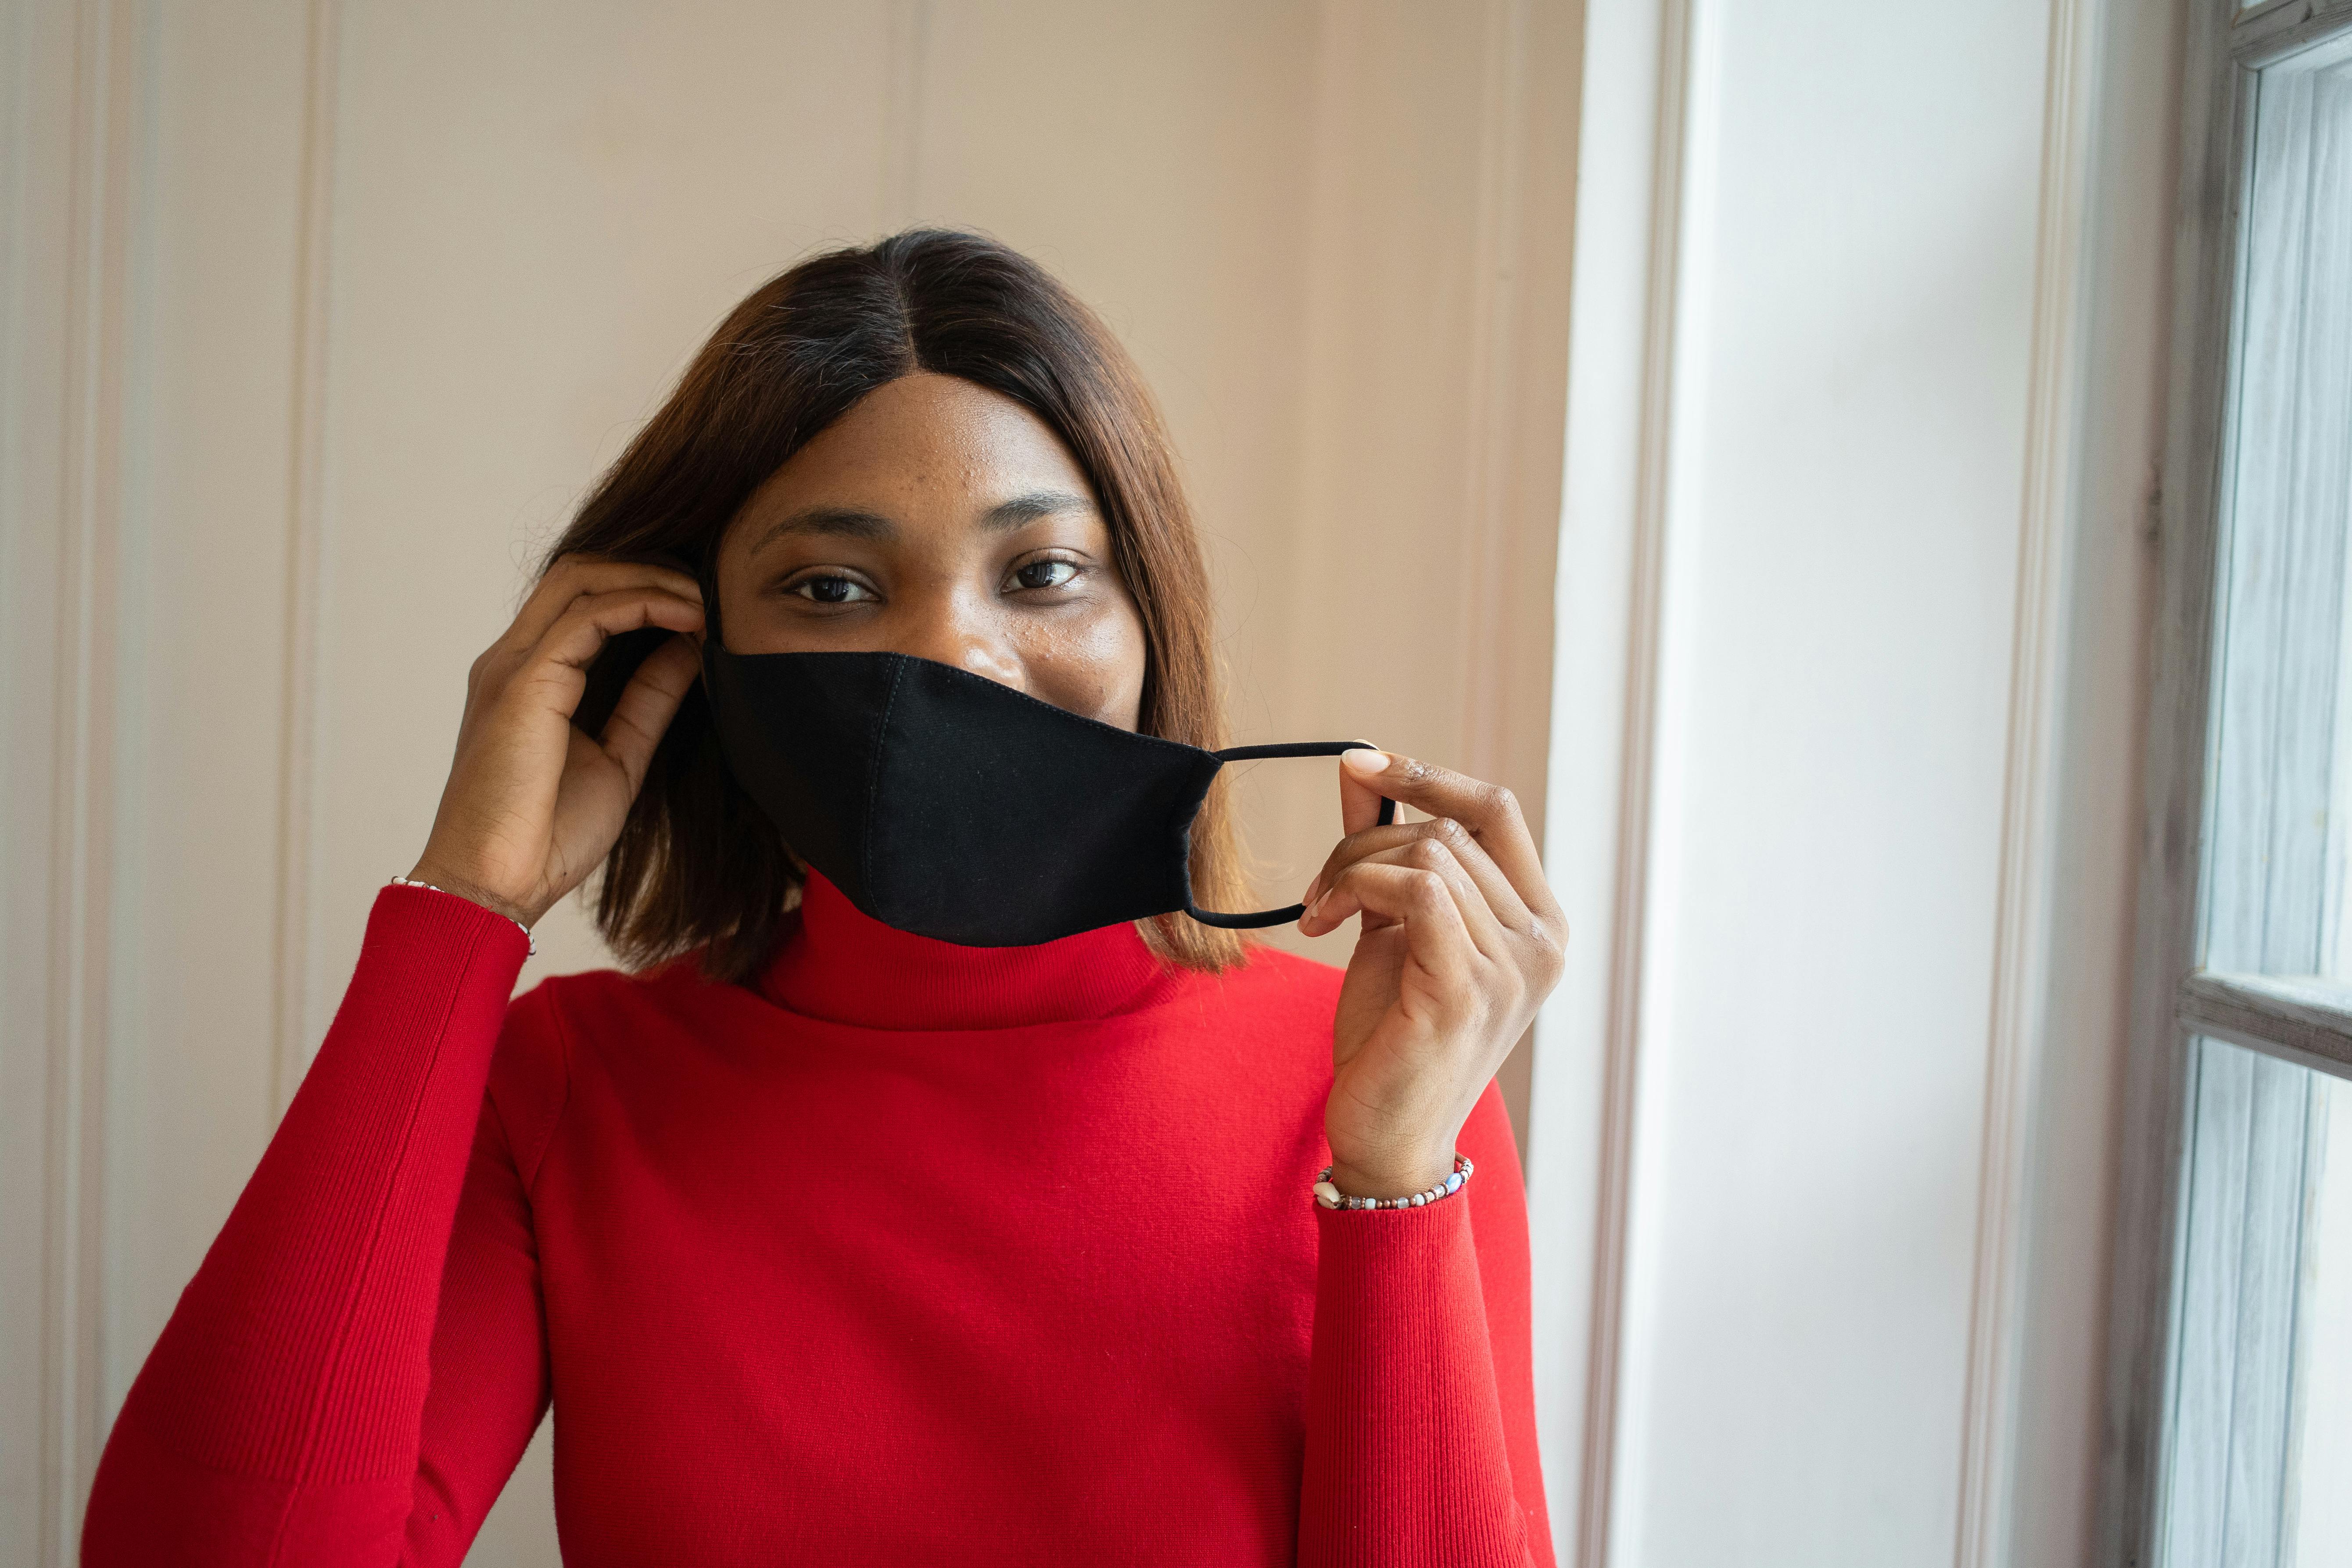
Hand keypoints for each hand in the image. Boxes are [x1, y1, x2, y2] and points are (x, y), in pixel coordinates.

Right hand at [408, 556, 704, 927]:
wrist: (492, 887)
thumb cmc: (547, 837)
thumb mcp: (620, 758)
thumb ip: (648, 701)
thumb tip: (688, 651)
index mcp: (528, 677)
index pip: (581, 598)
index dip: (643, 586)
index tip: (703, 605)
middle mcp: (512, 661)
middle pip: (579, 571)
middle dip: (650, 567)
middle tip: (710, 587)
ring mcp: (513, 667)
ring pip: (582, 578)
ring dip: (652, 578)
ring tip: (706, 599)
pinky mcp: (525, 683)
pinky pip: (590, 615)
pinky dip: (644, 604)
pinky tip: (689, 619)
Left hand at [1297, 750, 1566, 1198]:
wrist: (1388, 1135)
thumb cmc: (1394, 1034)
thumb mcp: (1395, 928)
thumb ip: (1387, 851)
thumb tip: (1360, 772)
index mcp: (1540, 924)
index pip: (1497, 810)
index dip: (1429, 774)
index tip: (1362, 763)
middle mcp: (1542, 943)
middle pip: (1449, 829)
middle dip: (1365, 842)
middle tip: (1321, 890)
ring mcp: (1511, 969)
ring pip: (1427, 855)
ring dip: (1351, 870)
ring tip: (1320, 914)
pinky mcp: (1465, 990)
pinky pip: (1416, 890)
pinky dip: (1358, 888)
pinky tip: (1323, 924)